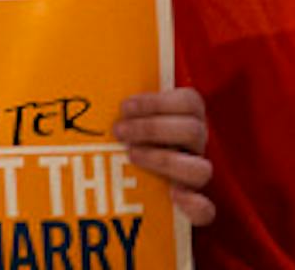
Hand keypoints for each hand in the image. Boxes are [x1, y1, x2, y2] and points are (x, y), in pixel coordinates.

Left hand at [114, 87, 214, 226]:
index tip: (125, 106)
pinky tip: (174, 196)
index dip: (159, 102)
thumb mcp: (126, 117)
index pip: (190, 101)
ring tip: (131, 155)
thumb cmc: (124, 139)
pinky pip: (206, 210)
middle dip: (153, 128)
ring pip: (201, 169)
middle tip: (119, 131)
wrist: (132, 186)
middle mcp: (196, 147)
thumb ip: (122, 105)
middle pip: (194, 131)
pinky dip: (194, 204)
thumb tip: (89, 84)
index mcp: (186, 119)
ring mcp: (195, 177)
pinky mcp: (194, 208)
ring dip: (164, 160)